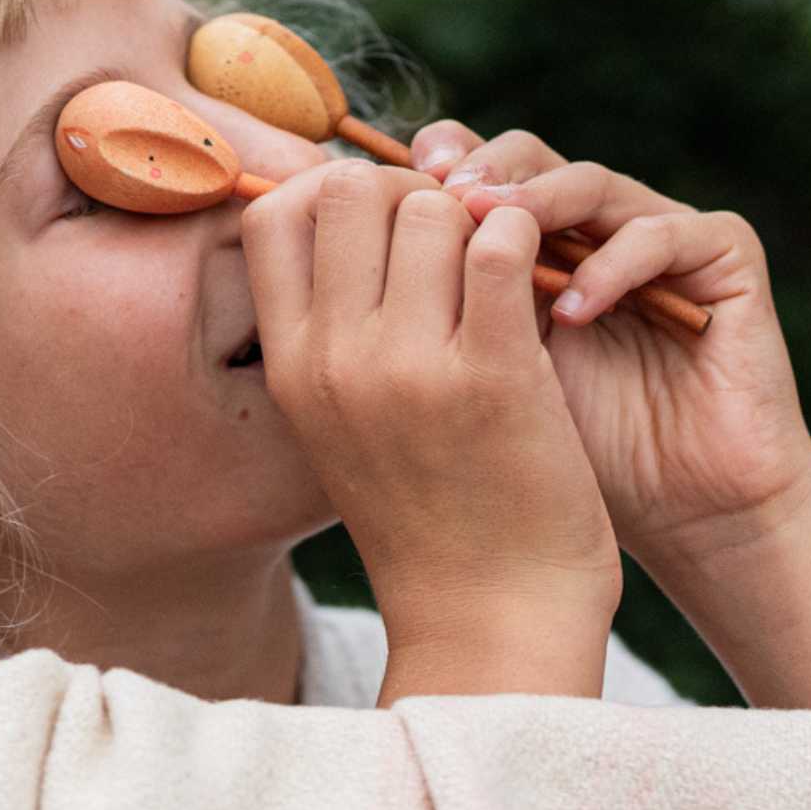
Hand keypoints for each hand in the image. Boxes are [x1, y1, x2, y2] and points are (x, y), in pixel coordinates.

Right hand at [240, 158, 620, 651]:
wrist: (490, 619)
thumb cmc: (427, 511)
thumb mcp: (338, 420)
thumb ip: (331, 326)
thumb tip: (340, 210)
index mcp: (289, 366)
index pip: (271, 212)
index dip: (330, 189)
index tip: (383, 222)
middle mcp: (334, 360)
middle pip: (350, 190)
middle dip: (408, 190)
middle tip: (454, 231)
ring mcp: (408, 369)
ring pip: (430, 209)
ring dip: (475, 216)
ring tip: (502, 262)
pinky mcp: (492, 377)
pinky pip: (499, 246)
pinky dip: (523, 237)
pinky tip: (539, 274)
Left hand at [409, 122, 810, 567]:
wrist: (664, 521)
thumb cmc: (537, 461)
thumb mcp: (460, 375)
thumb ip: (414, 303)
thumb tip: (322, 239)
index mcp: (519, 241)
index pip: (466, 168)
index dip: (424, 171)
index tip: (379, 193)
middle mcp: (584, 225)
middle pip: (522, 157)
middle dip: (477, 174)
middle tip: (443, 196)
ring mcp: (656, 232)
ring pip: (587, 180)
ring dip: (535, 203)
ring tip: (492, 234)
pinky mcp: (723, 259)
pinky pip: (664, 232)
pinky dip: (613, 265)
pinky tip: (573, 310)